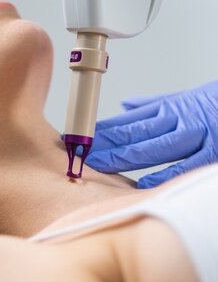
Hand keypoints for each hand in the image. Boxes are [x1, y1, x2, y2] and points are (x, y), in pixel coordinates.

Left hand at [85, 79, 217, 187]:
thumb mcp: (189, 98)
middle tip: (77, 155)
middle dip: (104, 145)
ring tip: (97, 166)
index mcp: (171, 107)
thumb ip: (155, 105)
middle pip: (133, 132)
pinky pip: (184, 165)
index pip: (128, 121)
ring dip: (122, 156)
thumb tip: (126, 106)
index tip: (78, 139)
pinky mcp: (214, 150)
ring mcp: (198, 134)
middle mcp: (180, 119)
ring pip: (151, 146)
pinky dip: (163, 175)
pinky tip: (142, 184)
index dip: (102, 131)